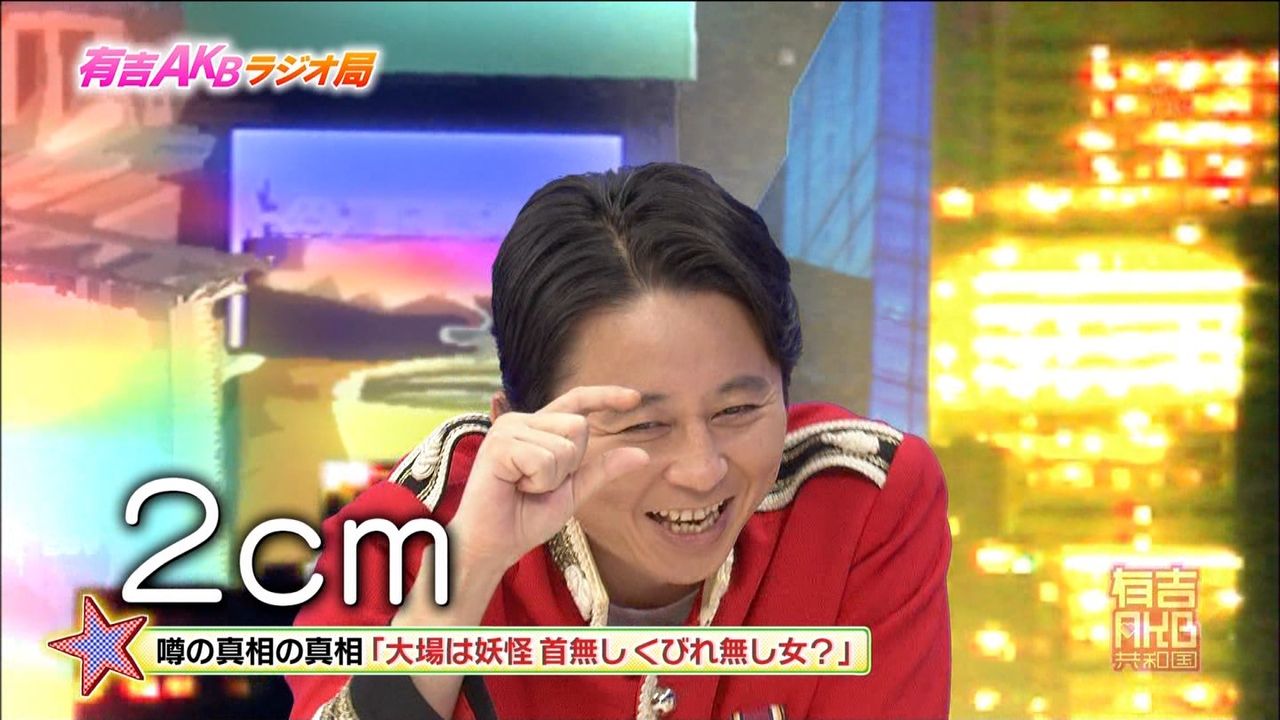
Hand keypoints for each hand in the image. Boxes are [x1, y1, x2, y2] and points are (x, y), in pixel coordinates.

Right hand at [450, 385, 650, 576]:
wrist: (493, 544)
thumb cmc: (526, 518)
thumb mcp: (573, 492)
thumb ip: (602, 470)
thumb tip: (642, 454)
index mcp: (539, 429)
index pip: (577, 401)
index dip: (605, 396)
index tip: (635, 398)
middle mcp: (523, 422)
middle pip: (578, 426)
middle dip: (570, 466)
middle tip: (538, 485)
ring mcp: (508, 429)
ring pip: (564, 447)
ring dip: (551, 479)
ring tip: (523, 487)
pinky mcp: (498, 444)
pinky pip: (544, 460)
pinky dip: (537, 482)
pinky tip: (514, 487)